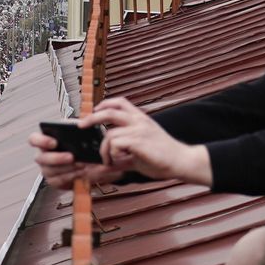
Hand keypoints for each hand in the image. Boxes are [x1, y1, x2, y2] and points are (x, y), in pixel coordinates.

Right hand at [27, 131, 122, 190]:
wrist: (90, 160)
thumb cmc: (81, 142)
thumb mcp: (81, 131)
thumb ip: (78, 126)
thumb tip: (79, 127)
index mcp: (45, 140)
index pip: (34, 139)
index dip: (41, 141)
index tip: (54, 143)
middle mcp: (42, 155)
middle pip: (41, 158)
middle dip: (57, 158)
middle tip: (72, 157)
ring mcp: (46, 169)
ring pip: (50, 171)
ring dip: (67, 168)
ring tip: (82, 164)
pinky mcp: (54, 180)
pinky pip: (57, 181)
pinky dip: (70, 176)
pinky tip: (80, 172)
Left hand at [88, 98, 212, 186]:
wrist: (181, 161)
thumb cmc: (163, 156)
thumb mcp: (140, 150)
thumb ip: (123, 153)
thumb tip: (107, 161)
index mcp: (141, 119)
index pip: (120, 102)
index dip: (105, 104)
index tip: (95, 109)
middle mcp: (139, 121)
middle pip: (110, 111)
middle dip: (92, 118)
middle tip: (82, 125)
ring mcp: (139, 130)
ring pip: (109, 134)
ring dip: (104, 150)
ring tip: (109, 160)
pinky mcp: (139, 141)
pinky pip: (116, 144)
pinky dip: (113, 154)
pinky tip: (119, 161)